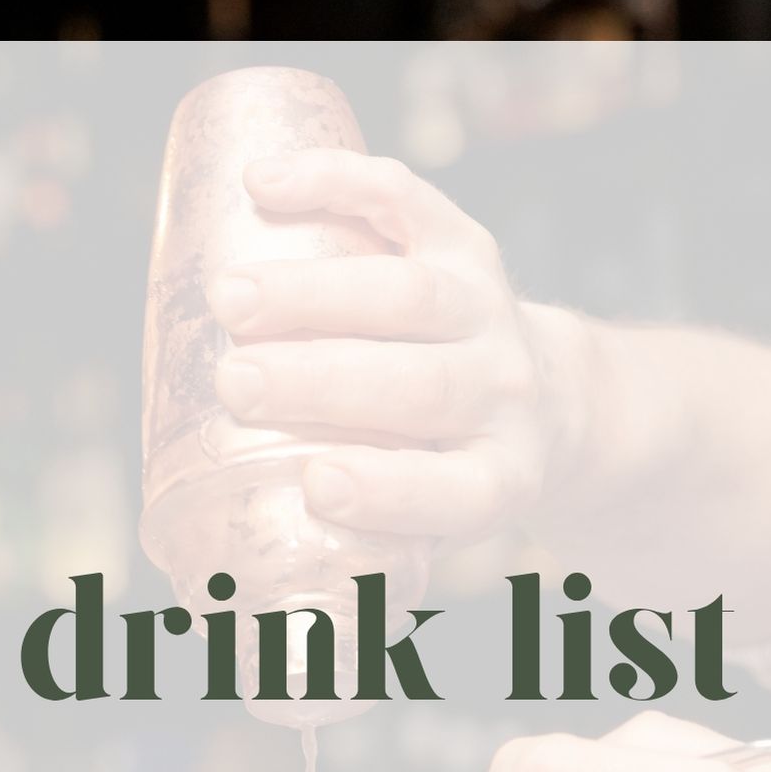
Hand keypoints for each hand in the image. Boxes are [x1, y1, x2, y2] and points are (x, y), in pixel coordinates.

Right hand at [207, 150, 562, 542]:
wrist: (551, 400)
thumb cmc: (453, 474)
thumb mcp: (434, 528)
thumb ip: (350, 553)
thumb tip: (219, 588)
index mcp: (497, 480)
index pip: (453, 492)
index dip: (391, 489)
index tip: (317, 483)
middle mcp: (504, 395)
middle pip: (420, 387)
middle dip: (325, 381)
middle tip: (237, 383)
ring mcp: (489, 312)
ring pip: (409, 296)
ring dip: (313, 294)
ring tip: (228, 298)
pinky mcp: (465, 242)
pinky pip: (406, 200)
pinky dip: (335, 183)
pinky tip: (263, 185)